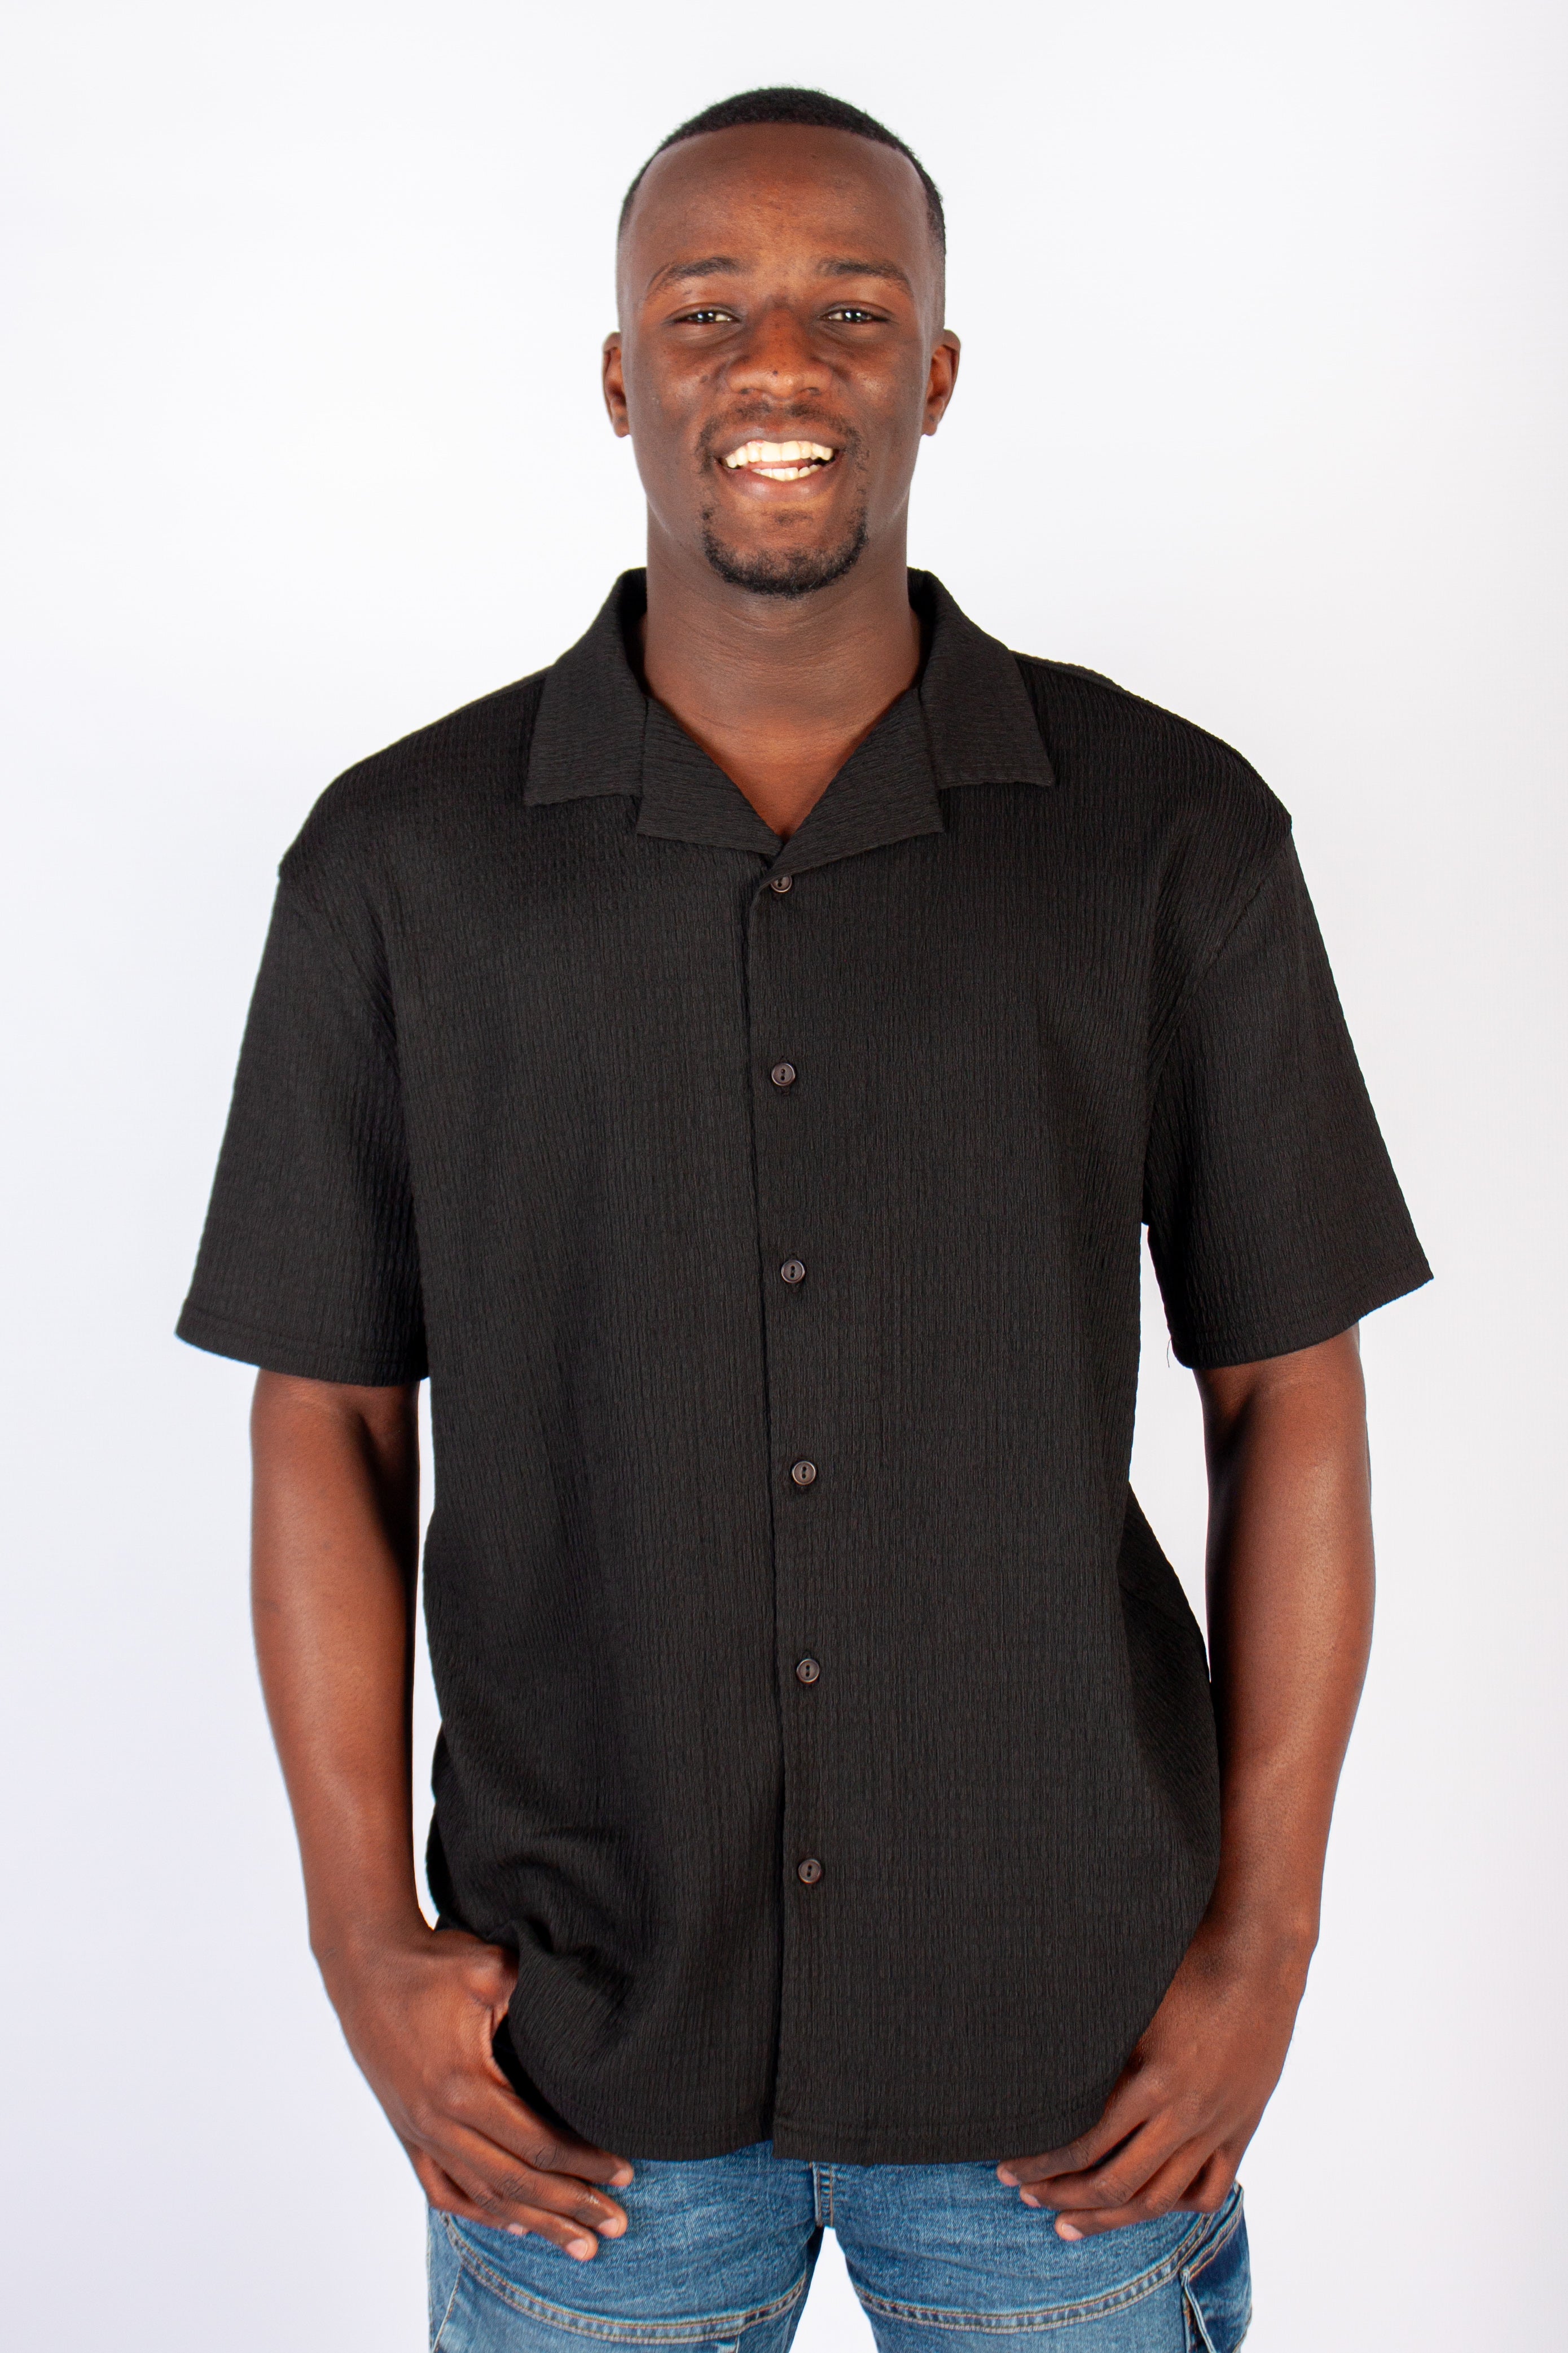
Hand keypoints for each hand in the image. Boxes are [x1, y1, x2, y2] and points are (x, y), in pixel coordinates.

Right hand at [323, 1921, 633, 2257]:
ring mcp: (420, 2134)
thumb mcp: (491, 1968)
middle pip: (518, 2183)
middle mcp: (440, 2123)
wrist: (364, 1967)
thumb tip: (591, 2014)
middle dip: (572, 2209)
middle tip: (617, 2226)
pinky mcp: (407, 2133)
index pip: (539, 2144)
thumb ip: (538, 1995)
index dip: (585, 2163)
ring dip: (535, 2223)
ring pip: (484, 2196)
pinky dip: (480, 2212)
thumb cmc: (431, 1963)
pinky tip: (513, 2223)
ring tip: (580, 2246)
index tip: (626, 2174)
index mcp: (465, 2086)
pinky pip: (444, 2189)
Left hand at [996, 1920, 1309, 2237]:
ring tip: (1068, 2224)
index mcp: (1153, 2082)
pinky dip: (1175, 2206)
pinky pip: (1209, 2190)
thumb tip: (1035, 2064)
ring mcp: (1216, 2128)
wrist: (1259, 1963)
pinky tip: (1145, 2204)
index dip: (1043, 2162)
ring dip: (1108, 2217)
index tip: (1010, 2167)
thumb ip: (1094, 2046)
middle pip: (1115, 2182)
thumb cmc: (1188, 1968)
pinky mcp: (1239, 2130)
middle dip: (1061, 2195)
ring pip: (1159, 2198)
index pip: (1086, 2144)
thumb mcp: (1132, 2003)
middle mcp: (1185, 2115)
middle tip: (1024, 2196)